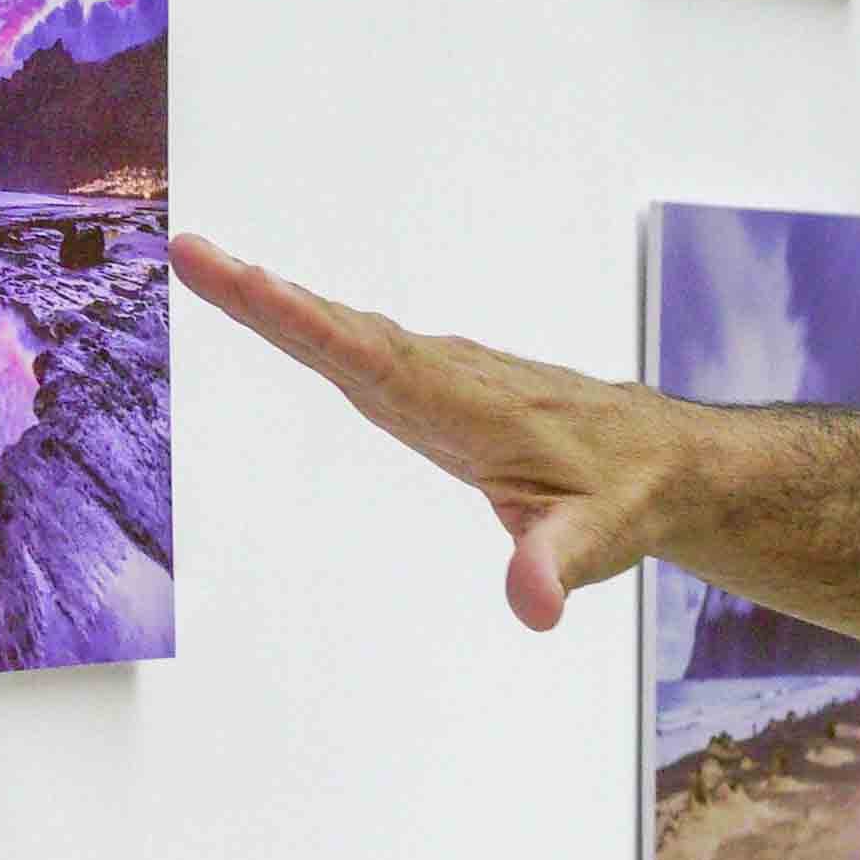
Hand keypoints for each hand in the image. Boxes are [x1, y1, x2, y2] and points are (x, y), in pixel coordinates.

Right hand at [173, 236, 708, 630]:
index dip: (310, 326)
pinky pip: (363, 347)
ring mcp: (443, 377)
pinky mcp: (437, 386)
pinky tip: (271, 303)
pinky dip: (312, 322)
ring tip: (206, 264)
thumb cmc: (631, 497)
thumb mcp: (603, 539)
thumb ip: (558, 567)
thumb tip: (532, 606)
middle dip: (268, 297)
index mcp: (475, 407)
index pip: (379, 362)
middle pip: (347, 335)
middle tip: (192, 253)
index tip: (250, 284)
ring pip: (351, 334)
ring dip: (279, 301)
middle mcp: (452, 378)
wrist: (667, 462)